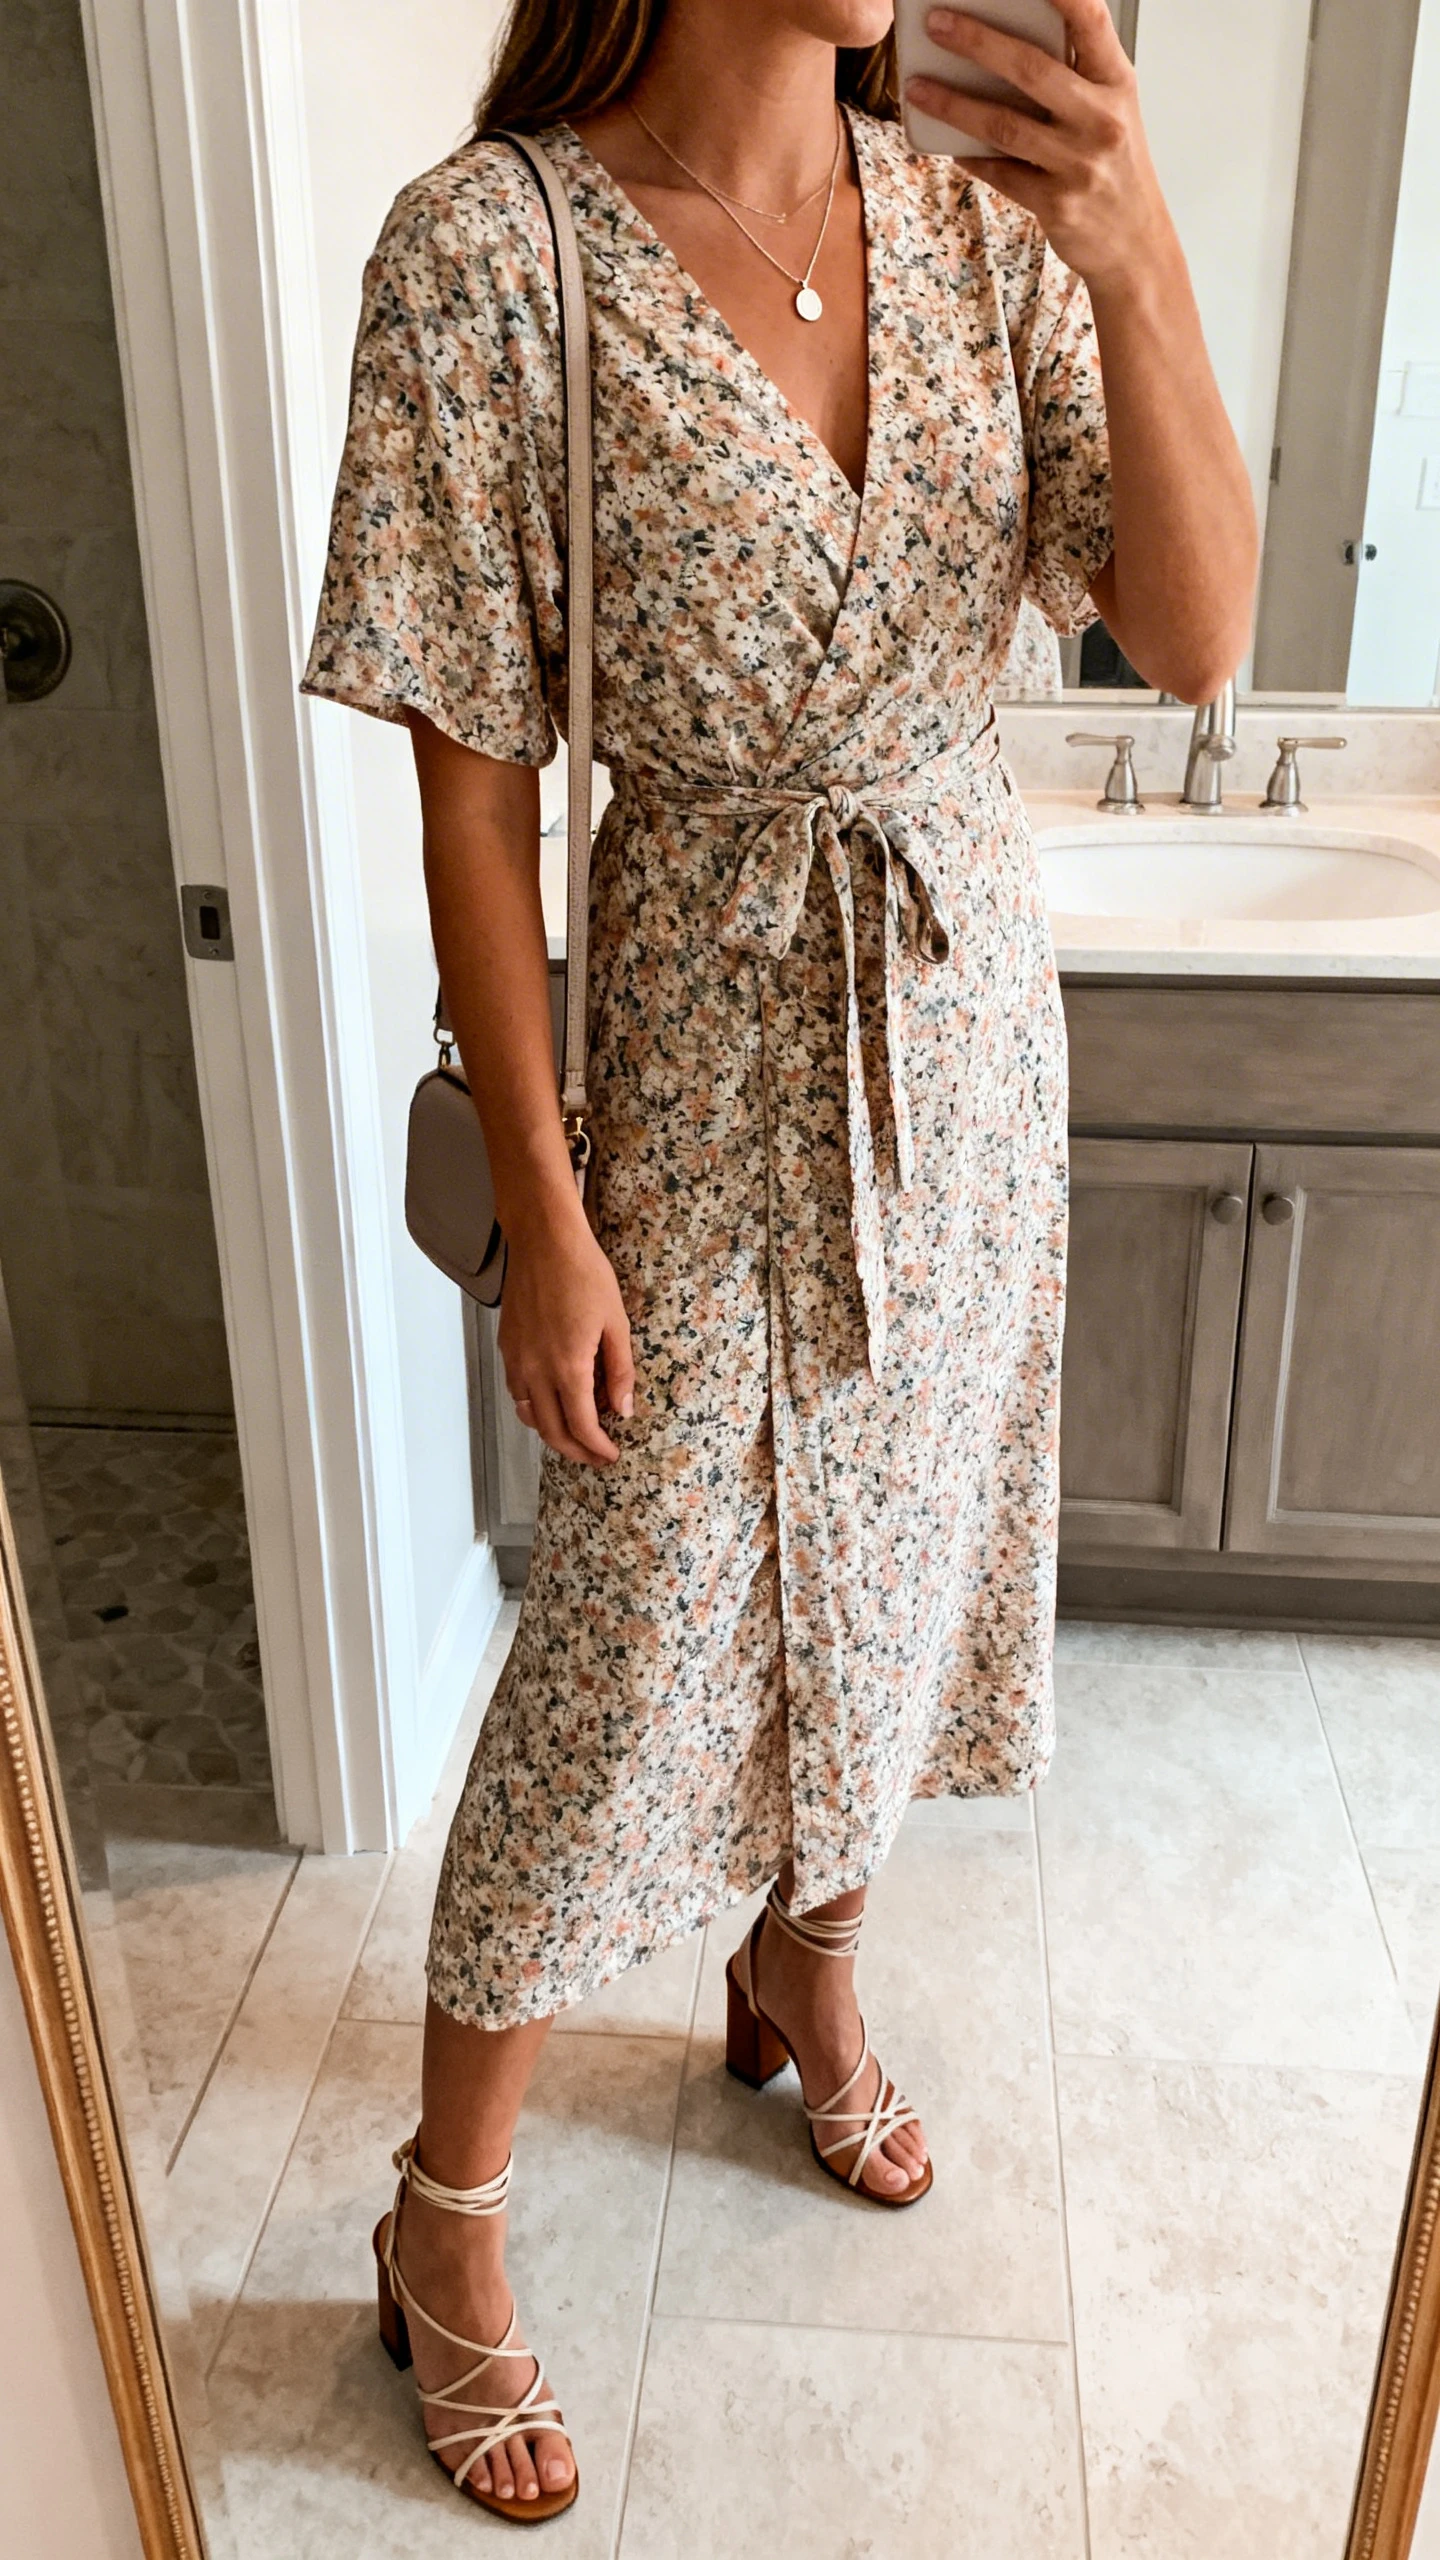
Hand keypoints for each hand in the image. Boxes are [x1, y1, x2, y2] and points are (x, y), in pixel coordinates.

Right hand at [498, 1206, 634, 1467]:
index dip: (597, 1447)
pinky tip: (553, 1400)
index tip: (612, 1455)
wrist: (543, 1241)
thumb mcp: (616, 1323)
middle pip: (551, 1431)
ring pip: (529, 1416)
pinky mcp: (506, 1348)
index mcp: (568, 1367)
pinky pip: (518, 1392)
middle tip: (596, 1456)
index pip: (581, 1426)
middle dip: (576, 1451)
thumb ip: (619, 1371)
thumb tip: (622, 1410)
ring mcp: (516, 1361)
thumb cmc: (585, 1275)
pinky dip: (535, 1408)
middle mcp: (536, 1371)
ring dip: (553, 1432)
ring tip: (577, 1432)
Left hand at [906, 1, 1177, 295]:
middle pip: (1031, 68)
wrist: (1137, 244)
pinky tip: (949, 143)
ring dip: (954, 104)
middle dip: (977, 41)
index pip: (1092, 21)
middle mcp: (1102, 119)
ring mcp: (1079, 164)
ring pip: (1004, 125)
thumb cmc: (1116, 167)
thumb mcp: (1112, 110)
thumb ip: (1075, 75)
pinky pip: (1001, 173)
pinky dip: (971, 156)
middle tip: (936, 22)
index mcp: (1118, 83)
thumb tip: (1006, 43)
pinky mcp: (1056, 204)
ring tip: (918, 87)